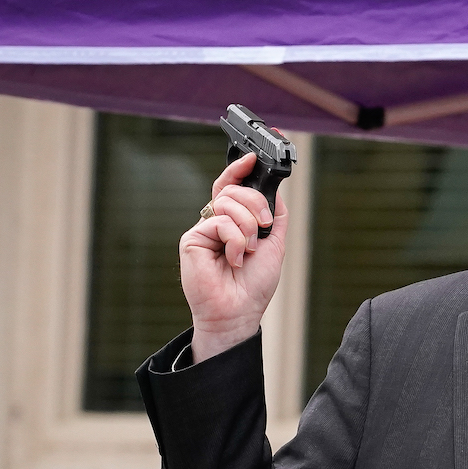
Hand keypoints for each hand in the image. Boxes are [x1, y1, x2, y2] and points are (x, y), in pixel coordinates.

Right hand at [180, 152, 288, 361]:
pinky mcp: (191, 238)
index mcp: (233, 221)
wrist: (239, 311)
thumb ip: (276, 214)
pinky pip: (219, 221)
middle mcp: (216, 222)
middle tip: (263, 225)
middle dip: (255, 203)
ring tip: (248, 250)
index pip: (232, 186)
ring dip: (247, 225)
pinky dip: (235, 239)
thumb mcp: (275, 243)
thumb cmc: (254, 284)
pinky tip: (234, 258)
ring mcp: (203, 229)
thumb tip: (275, 187)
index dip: (240, 169)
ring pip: (227, 202)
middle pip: (233, 190)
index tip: (254, 157)